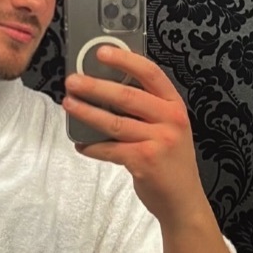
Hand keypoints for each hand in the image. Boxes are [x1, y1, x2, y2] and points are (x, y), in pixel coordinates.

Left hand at [63, 48, 209, 227]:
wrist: (183, 200)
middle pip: (127, 95)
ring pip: (115, 122)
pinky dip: (92, 146)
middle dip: (95, 86)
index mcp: (175, 106)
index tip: (101, 52)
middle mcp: (171, 120)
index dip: (125, 60)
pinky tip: (80, 144)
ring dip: (87, 113)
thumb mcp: (168, 128)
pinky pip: (110, 149)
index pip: (151, 74)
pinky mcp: (145, 161)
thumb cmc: (170, 161)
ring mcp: (159, 141)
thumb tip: (106, 89)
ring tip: (69, 104)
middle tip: (72, 81)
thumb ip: (147, 110)